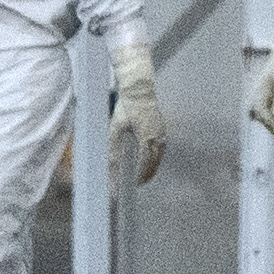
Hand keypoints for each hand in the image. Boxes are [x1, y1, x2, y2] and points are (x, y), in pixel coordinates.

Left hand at [109, 46, 170, 191]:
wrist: (139, 89)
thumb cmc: (126, 107)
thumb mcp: (116, 128)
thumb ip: (114, 148)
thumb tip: (111, 164)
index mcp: (146, 137)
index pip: (145, 162)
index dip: (141, 174)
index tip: (136, 183)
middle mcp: (157, 135)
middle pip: (154, 160)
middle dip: (148, 173)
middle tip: (140, 183)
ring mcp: (162, 131)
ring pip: (160, 154)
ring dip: (153, 166)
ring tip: (145, 175)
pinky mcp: (162, 127)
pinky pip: (162, 146)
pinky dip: (157, 156)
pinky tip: (151, 159)